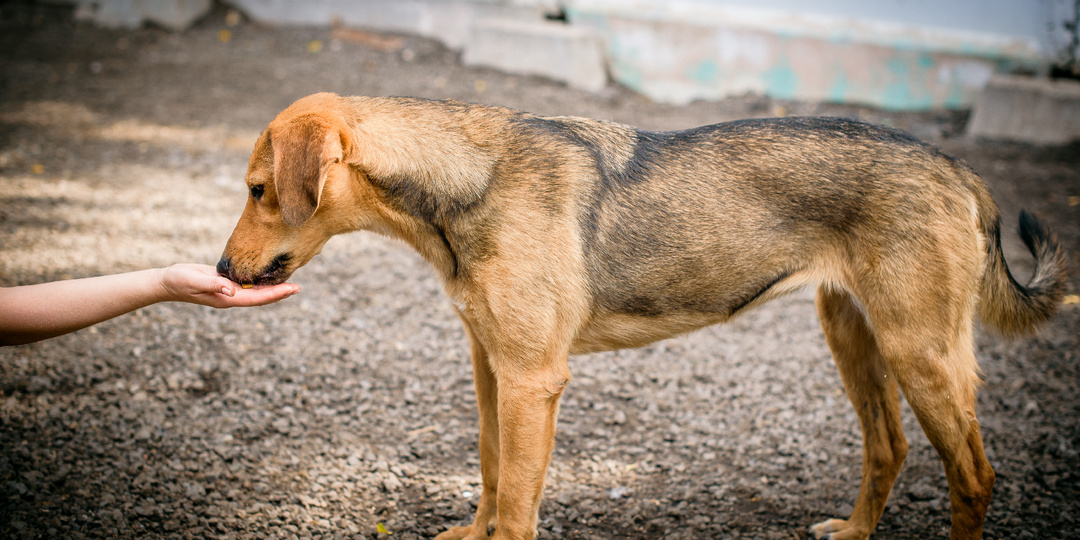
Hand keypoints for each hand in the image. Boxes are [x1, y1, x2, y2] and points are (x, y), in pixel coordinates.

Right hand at [158, 264, 299, 307]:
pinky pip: (248, 284)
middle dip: (280, 293)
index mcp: (227, 299)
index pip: (256, 299)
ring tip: (290, 283)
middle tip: (298, 288)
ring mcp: (229, 291)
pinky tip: (268, 275)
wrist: (167, 282)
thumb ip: (212, 284)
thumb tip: (231, 290)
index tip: (291, 290)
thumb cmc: (179, 281)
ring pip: (256, 291)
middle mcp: (231, 297)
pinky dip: (260, 281)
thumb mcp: (194, 280)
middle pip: (261, 297)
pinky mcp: (226, 283)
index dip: (275, 295)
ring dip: (273, 288)